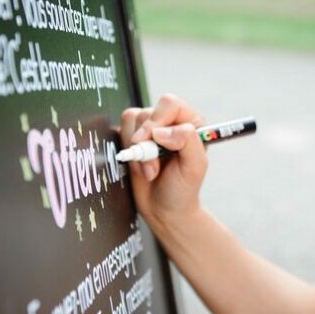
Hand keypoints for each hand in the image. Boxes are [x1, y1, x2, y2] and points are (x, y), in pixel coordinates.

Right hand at [120, 94, 206, 226]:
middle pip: (146, 112)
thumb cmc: (183, 189)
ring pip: (131, 120)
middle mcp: (170, 121)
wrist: (164, 209)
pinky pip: (119, 130)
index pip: (169, 104)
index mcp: (190, 122)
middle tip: (153, 168)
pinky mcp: (132, 137)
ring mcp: (150, 129)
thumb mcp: (194, 167)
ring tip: (149, 171)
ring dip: (137, 151)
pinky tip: (139, 168)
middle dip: (145, 143)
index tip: (155, 141)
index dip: (158, 120)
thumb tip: (161, 130)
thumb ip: (186, 141)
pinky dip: (127, 152)